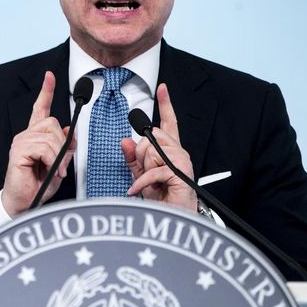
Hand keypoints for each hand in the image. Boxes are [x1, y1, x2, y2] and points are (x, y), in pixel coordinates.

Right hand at [1, 71, 74, 216]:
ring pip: (50, 136)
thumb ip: (64, 149)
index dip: (46, 91)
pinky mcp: (18, 151)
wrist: (23, 203)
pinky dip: (52, 160)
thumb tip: (68, 132)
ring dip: (58, 156)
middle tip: (60, 164)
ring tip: (54, 171)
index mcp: (35, 136)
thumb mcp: (58, 166)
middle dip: (62, 144)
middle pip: (51, 123)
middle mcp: (26, 135)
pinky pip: (44, 148)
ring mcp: (21, 142)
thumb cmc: (37, 186)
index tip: (49, 76)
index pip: (40, 109)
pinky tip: (47, 170)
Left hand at [121, 83, 196, 211]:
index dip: (166, 104)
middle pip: (151, 136)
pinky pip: (151, 169)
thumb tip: (125, 140)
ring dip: (143, 169)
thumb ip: (132, 157)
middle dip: (140, 154)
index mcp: (170, 150)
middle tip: (145, 172)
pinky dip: (141, 183)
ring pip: (150, 150)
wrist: (171, 219)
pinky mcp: (180, 173)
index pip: (168, 123)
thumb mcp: (141, 175)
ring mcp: (181, 161)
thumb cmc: (161, 198)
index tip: (163, 88)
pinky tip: (138, 191)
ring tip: (150, 182)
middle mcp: (178, 152)